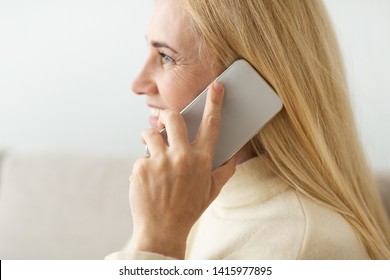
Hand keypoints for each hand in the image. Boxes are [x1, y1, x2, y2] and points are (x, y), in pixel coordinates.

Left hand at [128, 82, 235, 258]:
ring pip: (150, 133)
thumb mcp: (212, 191)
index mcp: (202, 160)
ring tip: (152, 152)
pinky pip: (141, 157)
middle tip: (165, 120)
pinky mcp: (141, 168)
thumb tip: (234, 155)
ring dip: (150, 138)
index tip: (216, 86)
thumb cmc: (188, 209)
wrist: (162, 230)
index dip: (215, 102)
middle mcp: (182, 157)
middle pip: (173, 118)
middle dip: (167, 115)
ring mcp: (160, 161)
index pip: (212, 124)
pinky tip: (148, 180)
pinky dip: (143, 165)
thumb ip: (224, 170)